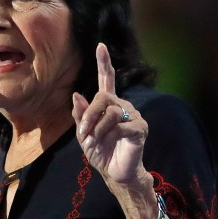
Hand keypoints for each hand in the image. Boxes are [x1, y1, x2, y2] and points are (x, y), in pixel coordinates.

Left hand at [71, 43, 147, 185]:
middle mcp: (122, 105)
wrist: (114, 172)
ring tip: (95, 140)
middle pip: (103, 96)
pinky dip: (109, 134)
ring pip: (110, 111)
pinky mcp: (140, 128)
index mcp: (108, 104)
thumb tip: (77, 95)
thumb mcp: (84, 133)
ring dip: (97, 128)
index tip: (100, 46)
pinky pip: (120, 124)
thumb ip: (81, 115)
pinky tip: (109, 142)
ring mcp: (133, 115)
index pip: (107, 79)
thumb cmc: (100, 151)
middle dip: (89, 114)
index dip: (104, 63)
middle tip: (84, 132)